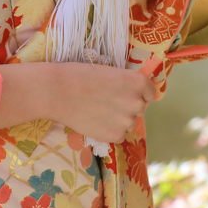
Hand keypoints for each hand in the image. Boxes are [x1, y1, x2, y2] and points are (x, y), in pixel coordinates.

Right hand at [0, 62, 156, 141]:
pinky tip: (95, 121)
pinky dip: (109, 131)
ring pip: (129, 123)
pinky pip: (119, 135)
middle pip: (139, 108)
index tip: (125, 93)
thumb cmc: (80, 75)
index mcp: (138, 82)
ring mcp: (127, 121)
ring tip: (97, 111)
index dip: (138, 93)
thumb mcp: (110, 72)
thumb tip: (134, 96)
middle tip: (106, 102)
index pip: (150, 93)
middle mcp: (137, 102)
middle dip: (127, 107)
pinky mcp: (115, 136)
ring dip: (118, 120)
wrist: (57, 92)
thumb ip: (126, 85)